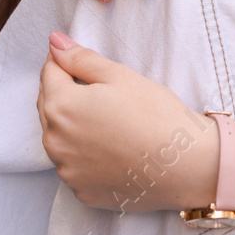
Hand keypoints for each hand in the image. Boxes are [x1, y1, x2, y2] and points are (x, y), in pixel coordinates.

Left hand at [38, 34, 213, 212]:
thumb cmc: (155, 114)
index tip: (82, 61)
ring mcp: (67, 171)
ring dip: (72, 124)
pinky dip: (84, 153)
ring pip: (59, 137)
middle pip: (49, 106)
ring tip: (107, 119)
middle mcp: (55, 142)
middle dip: (65, 91)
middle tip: (99, 89)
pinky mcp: (82, 191)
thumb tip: (55, 42)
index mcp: (61, 107)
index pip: (49, 73)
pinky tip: (111, 147)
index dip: (64, 61)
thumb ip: (81, 58)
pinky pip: (74, 165)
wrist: (186, 165)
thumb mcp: (119, 76)